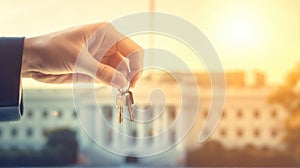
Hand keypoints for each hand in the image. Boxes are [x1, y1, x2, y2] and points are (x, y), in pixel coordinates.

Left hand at [21, 22, 142, 87]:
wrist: (32, 59)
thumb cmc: (51, 49)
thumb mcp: (78, 60)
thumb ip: (102, 72)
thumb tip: (123, 83)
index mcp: (106, 33)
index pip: (132, 49)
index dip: (137, 66)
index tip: (133, 82)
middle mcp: (107, 45)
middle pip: (129, 61)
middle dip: (130, 76)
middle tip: (126, 91)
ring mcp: (102, 58)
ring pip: (121, 72)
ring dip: (122, 83)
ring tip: (120, 94)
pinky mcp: (96, 69)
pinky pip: (111, 78)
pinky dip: (113, 86)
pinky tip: (114, 92)